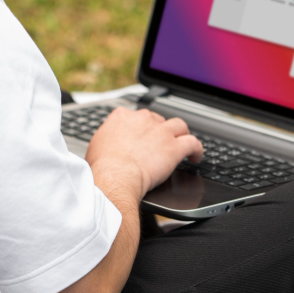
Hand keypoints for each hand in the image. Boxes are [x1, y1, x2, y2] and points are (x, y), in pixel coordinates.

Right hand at [85, 108, 202, 195]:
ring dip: (182, 134)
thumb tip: (106, 146)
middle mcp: (143, 119)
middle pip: (158, 120)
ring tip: (183, 142)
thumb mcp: (96, 146)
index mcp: (122, 117)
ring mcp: (161, 132)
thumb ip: (106, 140)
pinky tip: (196, 157)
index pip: (136, 115)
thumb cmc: (102, 167)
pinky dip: (197, 149)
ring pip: (179, 125)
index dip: (141, 127)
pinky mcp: (174, 147)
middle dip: (160, 131)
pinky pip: (193, 143)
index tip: (142, 136)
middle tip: (160, 144)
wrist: (115, 177)